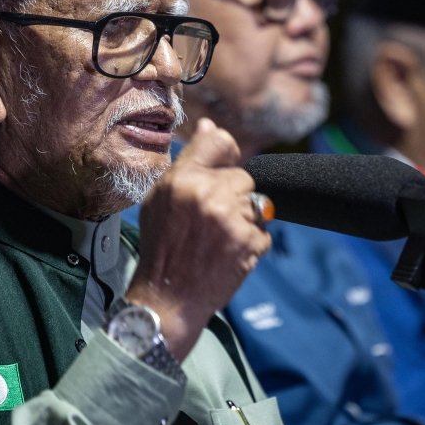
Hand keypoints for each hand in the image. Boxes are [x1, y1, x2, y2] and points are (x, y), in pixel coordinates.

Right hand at [126, 118, 271, 360]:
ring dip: (245, 219)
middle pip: (243, 176)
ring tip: (219, 239)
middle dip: (234, 196)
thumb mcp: (161, 198)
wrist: (168, 298)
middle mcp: (207, 194)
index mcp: (181, 179)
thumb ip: (189, 162)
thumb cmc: (162, 248)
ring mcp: (231, 218)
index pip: (219, 141)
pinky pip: (263, 229)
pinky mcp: (250, 241)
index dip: (225, 157)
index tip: (222, 173)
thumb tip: (210, 125)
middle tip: (214, 221)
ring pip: (256, 202)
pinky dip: (251, 242)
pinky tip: (228, 254)